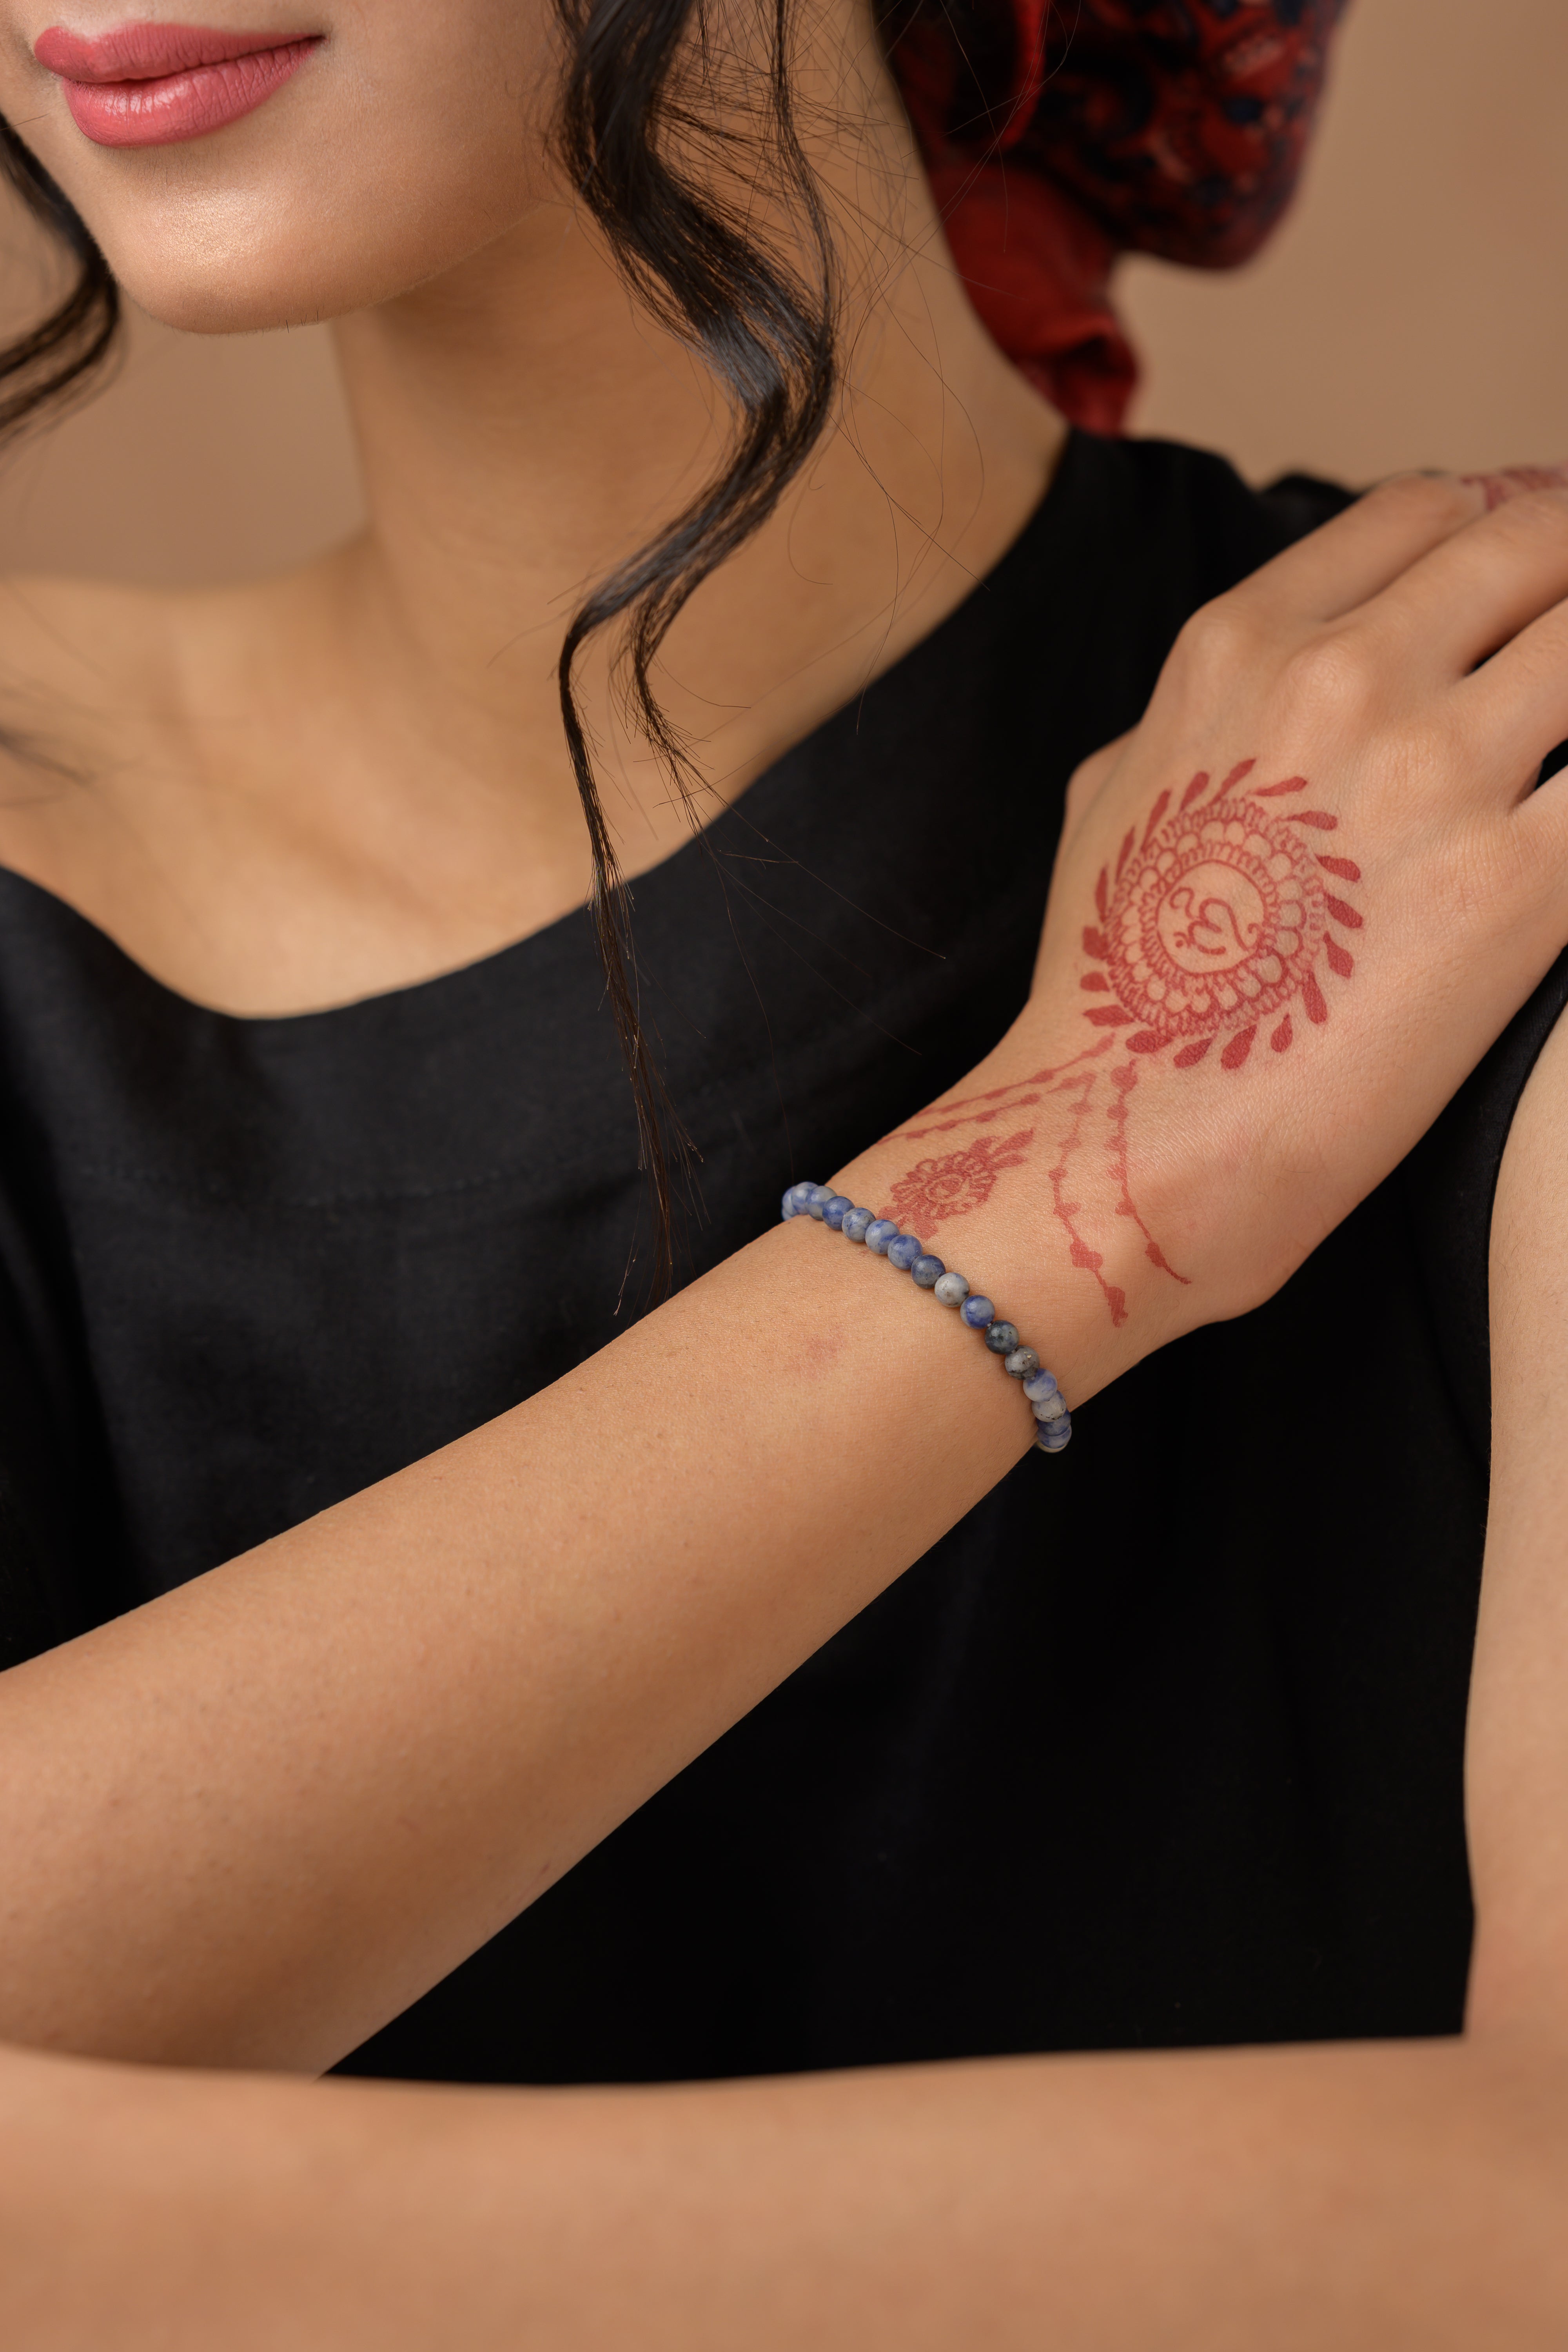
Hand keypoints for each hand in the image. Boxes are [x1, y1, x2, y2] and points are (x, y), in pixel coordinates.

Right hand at [836, 473, 1567, 1381]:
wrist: (1130, 1139)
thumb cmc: (1114, 996)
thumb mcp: (1112, 804)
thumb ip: (1194, 721)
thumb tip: (1253, 706)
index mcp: (1241, 647)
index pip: (1421, 511)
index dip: (1489, 533)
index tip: (1520, 579)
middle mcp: (1345, 678)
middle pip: (1533, 546)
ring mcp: (1441, 771)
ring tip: (1565, 744)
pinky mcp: (1520, 882)